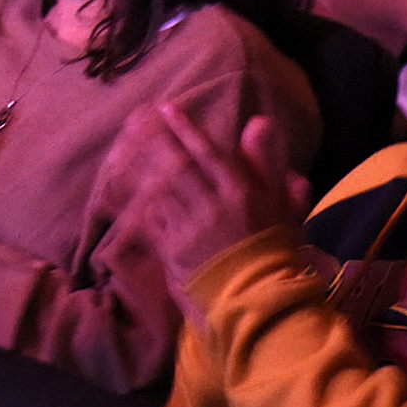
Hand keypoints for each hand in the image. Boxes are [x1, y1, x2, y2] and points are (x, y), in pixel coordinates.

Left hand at [128, 104, 306, 290]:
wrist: (259, 298)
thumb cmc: (274, 248)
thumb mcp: (280, 203)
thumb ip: (266, 162)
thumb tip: (259, 122)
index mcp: (241, 192)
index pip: (207, 152)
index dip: (184, 128)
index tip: (166, 108)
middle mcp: (213, 207)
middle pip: (176, 165)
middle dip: (154, 140)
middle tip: (136, 119)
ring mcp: (191, 230)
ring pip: (159, 190)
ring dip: (141, 166)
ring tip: (126, 146)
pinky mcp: (174, 252)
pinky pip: (151, 219)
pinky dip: (139, 201)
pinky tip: (128, 187)